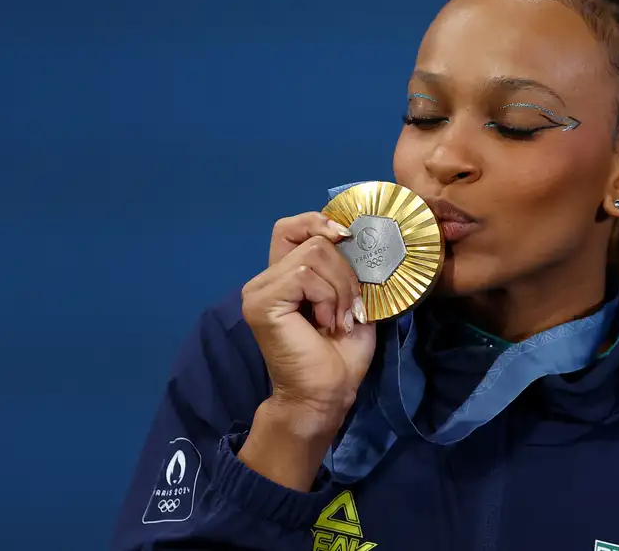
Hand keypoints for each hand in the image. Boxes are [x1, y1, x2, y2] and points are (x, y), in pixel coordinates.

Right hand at [240, 212, 375, 431]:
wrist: (325, 396)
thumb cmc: (339, 356)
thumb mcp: (352, 301)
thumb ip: (348, 268)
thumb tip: (360, 236)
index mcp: (283, 276)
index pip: (292, 226)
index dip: (319, 222)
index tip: (347, 238)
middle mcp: (264, 279)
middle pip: (313, 238)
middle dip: (345, 270)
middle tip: (350, 308)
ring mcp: (258, 290)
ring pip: (314, 254)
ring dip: (340, 288)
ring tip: (339, 320)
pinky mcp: (261, 302)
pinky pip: (306, 275)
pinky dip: (328, 297)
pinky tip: (327, 324)